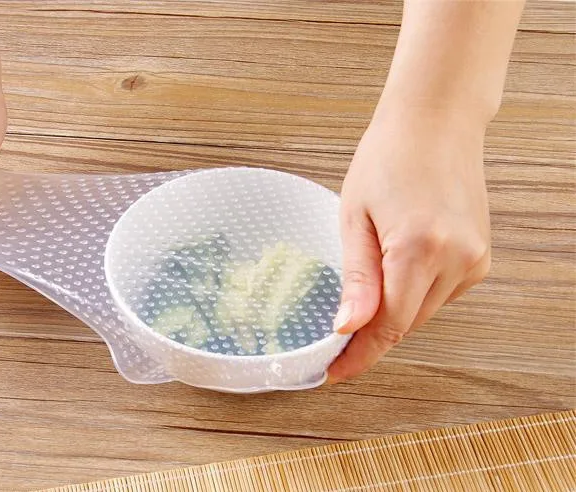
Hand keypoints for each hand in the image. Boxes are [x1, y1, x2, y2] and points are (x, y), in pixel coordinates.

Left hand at [327, 106, 491, 382]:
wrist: (435, 121)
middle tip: (337, 328)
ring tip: (370, 275)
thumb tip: (347, 328)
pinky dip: (416, 292)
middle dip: (371, 332)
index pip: (387, 327)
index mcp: (418, 248)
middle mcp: (456, 259)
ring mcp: (475, 259)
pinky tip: (400, 262)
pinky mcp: (481, 256)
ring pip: (424, 312)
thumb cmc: (387, 158)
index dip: (359, 356)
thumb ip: (356, 278)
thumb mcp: (354, 216)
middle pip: (405, 323)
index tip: (334, 372)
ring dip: (394, 310)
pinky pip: (441, 294)